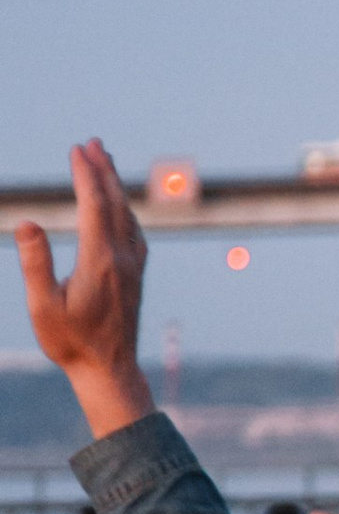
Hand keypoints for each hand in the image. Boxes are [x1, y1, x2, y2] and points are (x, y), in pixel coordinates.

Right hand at [16, 141, 153, 441]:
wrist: (109, 371)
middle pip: (115, 202)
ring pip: (128, 214)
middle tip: (93, 142)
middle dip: (104, 169)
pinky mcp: (137, 275)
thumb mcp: (43, 306)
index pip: (94, 204)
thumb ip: (35, 263)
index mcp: (100, 260)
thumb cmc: (70, 342)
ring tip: (105, 162)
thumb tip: (28, 222)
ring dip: (116, 186)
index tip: (76, 150)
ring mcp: (134, 265)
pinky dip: (125, 208)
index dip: (85, 174)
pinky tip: (119, 206)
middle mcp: (123, 257)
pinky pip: (134, 230)